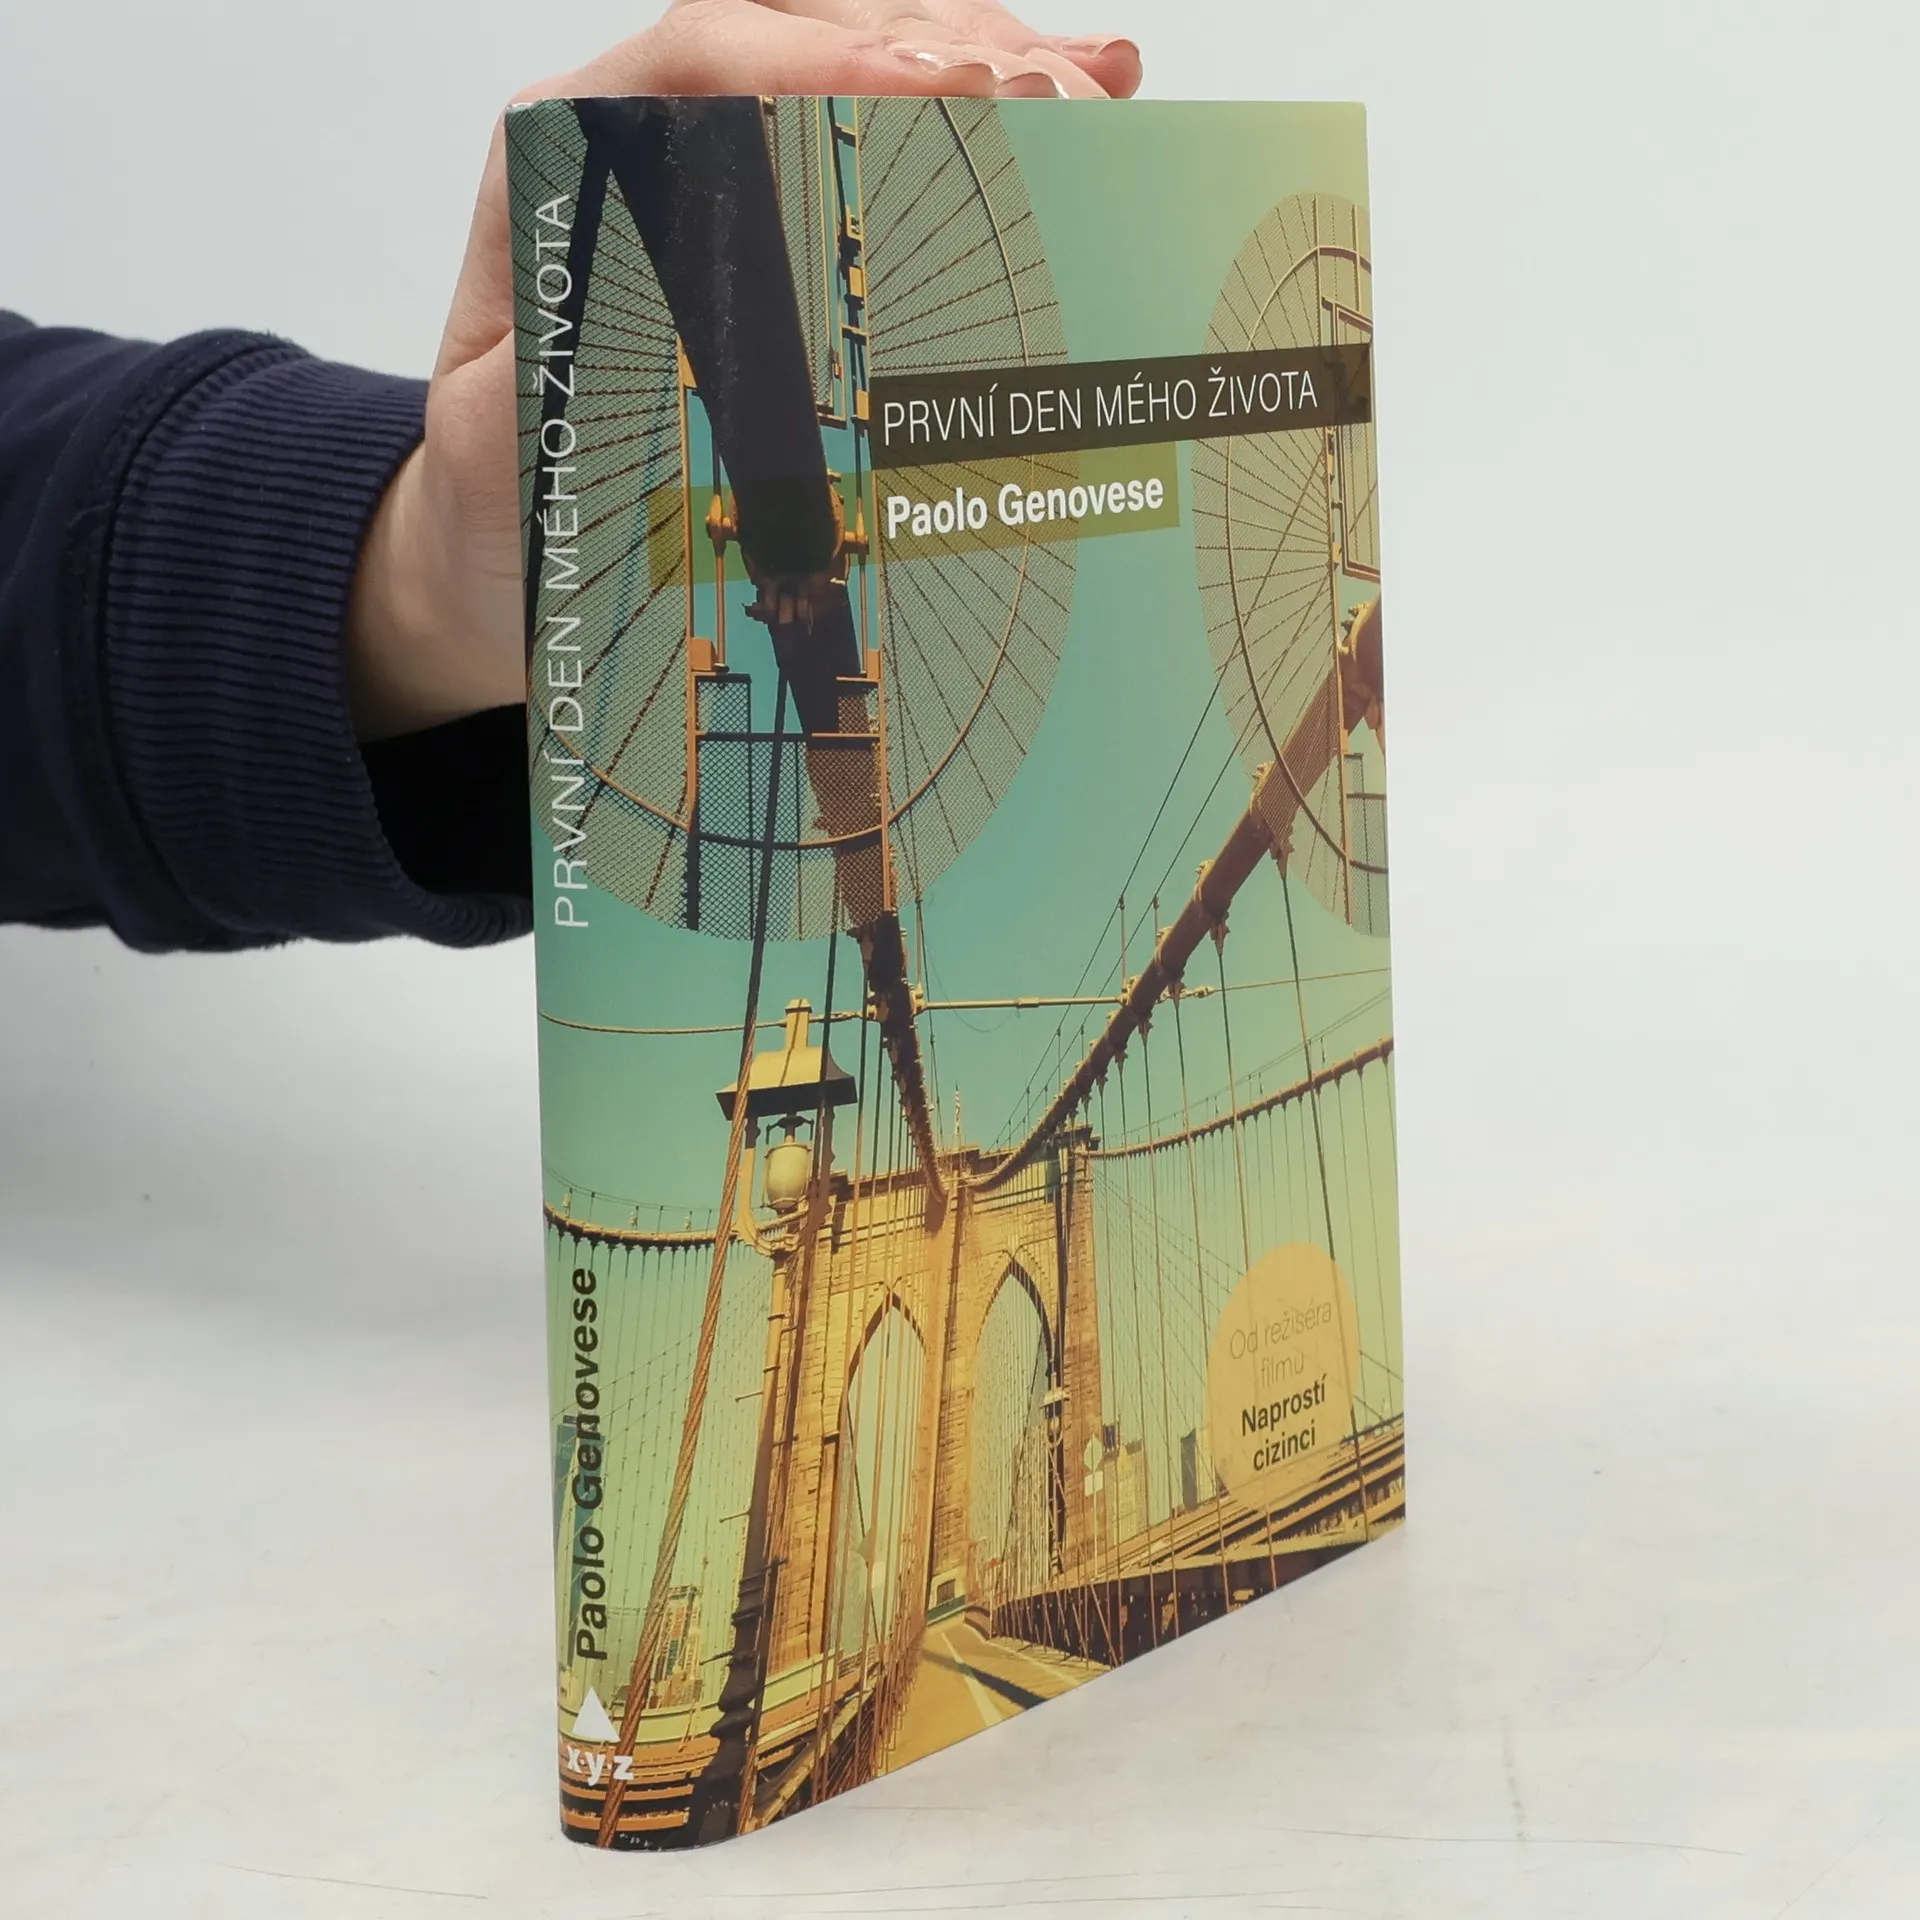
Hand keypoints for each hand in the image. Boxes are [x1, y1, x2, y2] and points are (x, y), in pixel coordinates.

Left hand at [346, 0, 1141, 740]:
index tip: (934, 90)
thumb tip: (687, 300)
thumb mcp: (506, 450)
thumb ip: (563, 364)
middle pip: (801, 35)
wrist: (501, 548)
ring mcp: (712, 165)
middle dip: (942, 49)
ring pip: (856, 68)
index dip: (823, 61)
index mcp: (562, 162)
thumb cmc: (503, 506)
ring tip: (1097, 83)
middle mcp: (639, 137)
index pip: (699, 61)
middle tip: (1059, 91)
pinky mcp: (767, 215)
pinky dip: (974, 122)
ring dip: (984, 65)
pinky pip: (878, 135)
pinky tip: (1067, 106)